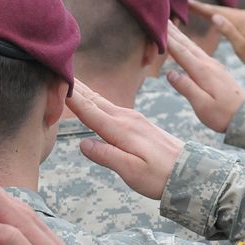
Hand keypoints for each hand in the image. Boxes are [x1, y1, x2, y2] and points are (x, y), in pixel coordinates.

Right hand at [65, 79, 184, 198]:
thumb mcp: (131, 171)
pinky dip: (96, 100)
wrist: (189, 172)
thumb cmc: (160, 176)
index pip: (89, 111)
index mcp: (121, 130)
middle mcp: (126, 119)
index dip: (70, 97)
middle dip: (74, 86)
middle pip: (94, 99)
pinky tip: (92, 99)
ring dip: (84, 90)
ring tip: (67, 80)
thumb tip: (83, 144)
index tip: (55, 81)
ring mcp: (133, 119)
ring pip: (102, 101)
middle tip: (55, 68)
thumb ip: (107, 156)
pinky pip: (111, 107)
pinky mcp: (138, 123)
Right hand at [165, 22, 244, 131]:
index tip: (158, 28)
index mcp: (203, 72)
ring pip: (194, 47)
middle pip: (188, 45)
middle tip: (163, 19)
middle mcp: (209, 64)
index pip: (181, 53)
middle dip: (174, 32)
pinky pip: (200, 53)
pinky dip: (190, 46)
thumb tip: (170, 73)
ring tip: (172, 27)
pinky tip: (188, 45)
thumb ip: (186, 88)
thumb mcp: (202, 105)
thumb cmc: (223, 114)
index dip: (168, 41)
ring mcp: (215, 66)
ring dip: (182, 36)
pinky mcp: (218, 70)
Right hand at [188, 0, 244, 68]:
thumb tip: (215, 17)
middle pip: (219, 9)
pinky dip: (220, 14)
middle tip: (187, 4)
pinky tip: (216, 17)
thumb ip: (228, 31)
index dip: (200, 8)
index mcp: (239, 21)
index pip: (215, 12)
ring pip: (225, 12)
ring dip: (211, 10)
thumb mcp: (242, 46)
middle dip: (203, 7)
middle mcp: (243, 15)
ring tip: (197, 9)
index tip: (187, 4)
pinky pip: (231, 15)